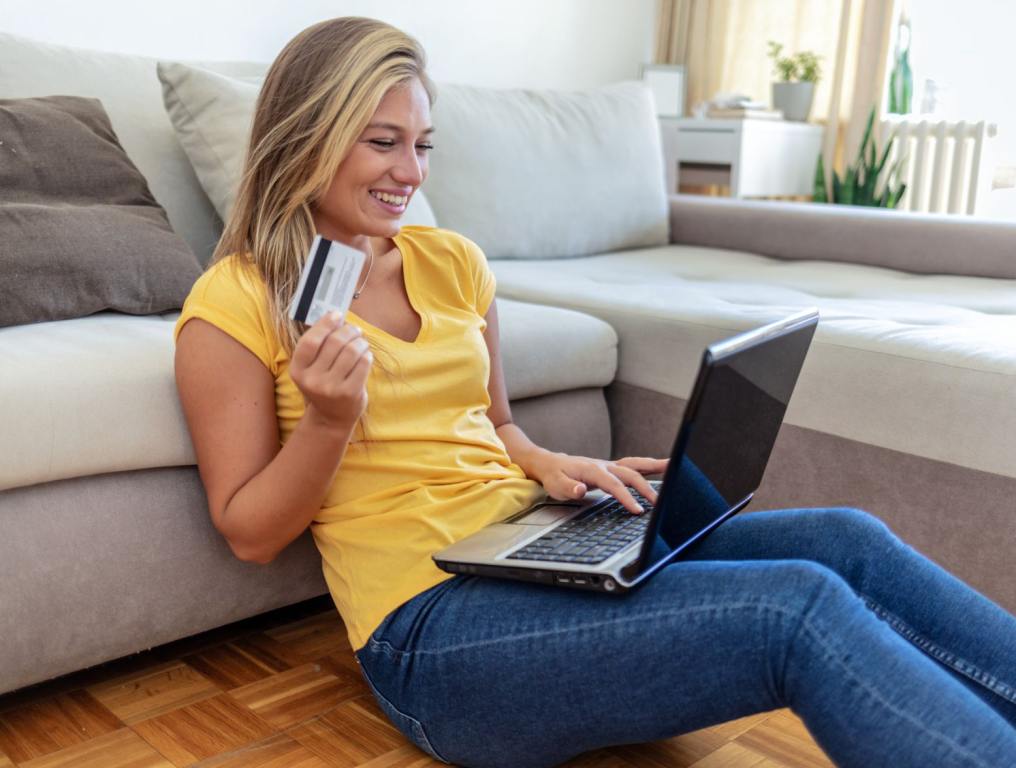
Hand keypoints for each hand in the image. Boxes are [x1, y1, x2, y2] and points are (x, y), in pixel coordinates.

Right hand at [290, 311, 371, 433]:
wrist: (331, 417)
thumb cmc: (324, 383)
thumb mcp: (313, 367)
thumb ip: (320, 343)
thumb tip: (336, 315)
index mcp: (298, 370)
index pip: (311, 341)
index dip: (325, 324)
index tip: (336, 314)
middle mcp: (312, 380)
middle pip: (335, 342)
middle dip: (348, 330)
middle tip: (354, 330)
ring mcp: (331, 388)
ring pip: (351, 351)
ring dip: (360, 342)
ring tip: (361, 343)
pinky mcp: (350, 393)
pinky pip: (363, 363)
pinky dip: (367, 355)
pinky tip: (365, 356)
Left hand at [536, 454, 669, 513]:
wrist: (551, 464)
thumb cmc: (554, 476)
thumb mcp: (556, 485)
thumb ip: (568, 488)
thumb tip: (580, 489)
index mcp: (593, 470)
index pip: (614, 485)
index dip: (626, 497)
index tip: (638, 510)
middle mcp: (605, 465)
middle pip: (630, 474)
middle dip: (646, 488)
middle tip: (659, 503)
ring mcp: (611, 465)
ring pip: (636, 465)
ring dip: (655, 467)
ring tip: (676, 468)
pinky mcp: (614, 468)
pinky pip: (636, 465)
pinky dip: (651, 466)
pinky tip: (666, 467)